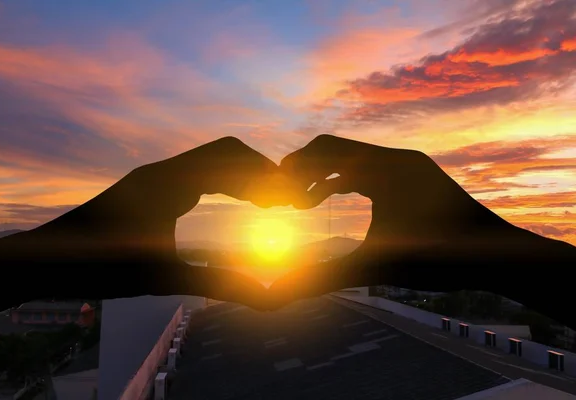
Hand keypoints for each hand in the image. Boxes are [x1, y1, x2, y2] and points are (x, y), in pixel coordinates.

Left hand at [0, 137, 292, 313]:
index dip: (267, 178)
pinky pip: (197, 174)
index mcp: (169, 180)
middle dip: (260, 171)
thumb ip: (217, 283)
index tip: (292, 199)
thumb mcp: (164, 276)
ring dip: (242, 175)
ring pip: (211, 161)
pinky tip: (235, 203)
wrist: (46, 261)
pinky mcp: (151, 188)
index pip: (231, 160)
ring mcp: (156, 177)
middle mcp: (163, 170)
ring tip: (269, 202)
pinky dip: (223, 183)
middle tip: (287, 198)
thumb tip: (266, 297)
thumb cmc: (99, 267)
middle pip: (225, 151)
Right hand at [268, 134, 555, 306]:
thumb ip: (322, 277)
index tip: (276, 194)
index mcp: (384, 167)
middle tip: (286, 198)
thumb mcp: (374, 268)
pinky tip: (337, 201)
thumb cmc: (439, 259)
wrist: (497, 257)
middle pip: (336, 149)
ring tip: (306, 204)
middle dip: (306, 171)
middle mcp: (396, 157)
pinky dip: (349, 180)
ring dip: (326, 176)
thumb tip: (276, 297)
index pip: (325, 150)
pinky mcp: (417, 175)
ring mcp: (409, 164)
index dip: (294, 169)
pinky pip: (372, 167)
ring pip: (355, 159)